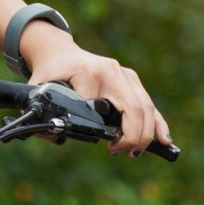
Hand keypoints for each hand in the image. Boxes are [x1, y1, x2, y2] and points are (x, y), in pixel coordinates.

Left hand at [24, 33, 169, 157]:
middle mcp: (111, 70)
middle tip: (120, 152)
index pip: (100, 108)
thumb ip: (42, 111)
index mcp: (88, 72)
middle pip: (132, 108)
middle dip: (132, 136)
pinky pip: (148, 104)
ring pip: (145, 107)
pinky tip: (165, 140)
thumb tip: (54, 135)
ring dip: (145, 133)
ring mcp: (124, 74)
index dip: (103, 131)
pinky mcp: (131, 80)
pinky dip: (158, 123)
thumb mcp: (38, 88)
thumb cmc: (49, 72)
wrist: (59, 52)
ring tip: (135, 152)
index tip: (104, 147)